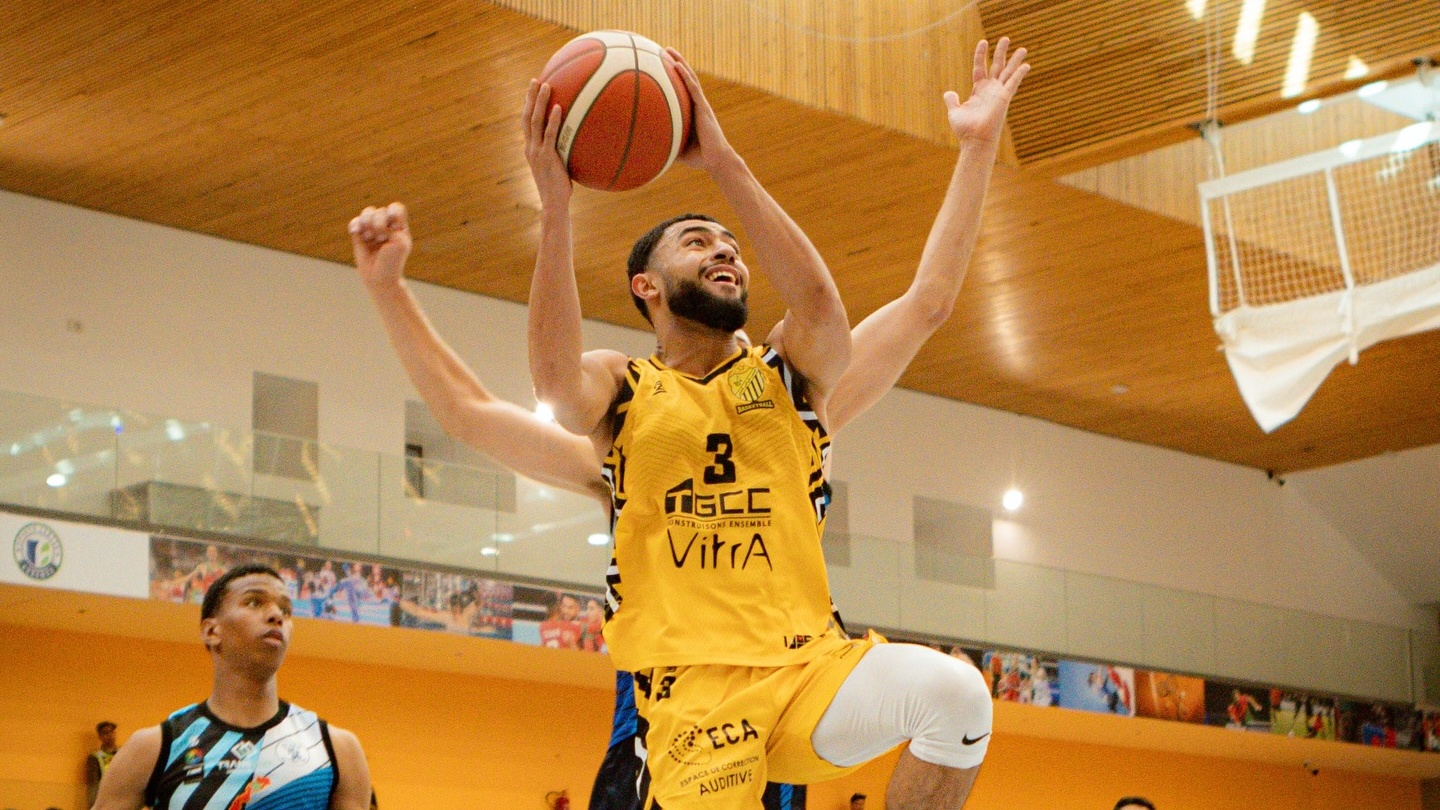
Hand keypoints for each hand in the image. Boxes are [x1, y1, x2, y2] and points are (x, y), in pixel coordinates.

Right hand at [349, 202, 412, 286]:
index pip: (396, 208)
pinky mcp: (359, 236)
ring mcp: (371, 230)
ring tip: (370, 237)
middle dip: (379, 224)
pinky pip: (354, 222)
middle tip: (382, 239)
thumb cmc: (393, 262)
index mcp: (399, 227)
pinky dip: (355, 226)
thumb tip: (371, 220)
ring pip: (367, 212)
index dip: (392, 213)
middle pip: (380, 210)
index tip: (394, 226)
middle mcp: (386, 226)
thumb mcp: (399, 242)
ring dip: (368, 223)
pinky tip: (357, 234)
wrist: (379, 278)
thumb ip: (391, 225)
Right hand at [522, 79, 571, 205]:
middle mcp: (530, 147)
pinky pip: (549, 134)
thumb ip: (563, 153)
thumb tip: (579, 143)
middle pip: (526, 117)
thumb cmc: (559, 188)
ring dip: (539, 102)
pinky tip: (560, 107)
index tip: (532, 91)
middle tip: (535, 80)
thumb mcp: (559, 167)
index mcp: (531, 149)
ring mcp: (536, 151)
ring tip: (545, 85)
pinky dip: (553, 119)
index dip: (527, 106)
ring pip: (534, 121)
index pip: (526, 123)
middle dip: (529, 97)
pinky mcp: (546, 157)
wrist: (553, 204)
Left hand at [665, 48, 735, 172]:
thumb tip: (646, 147)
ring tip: (669, 49)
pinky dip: (685, 75)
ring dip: (680, 62)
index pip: (683, 89)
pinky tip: (676, 65)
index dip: (675, 76)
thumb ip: (665, 142)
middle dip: (677, 62)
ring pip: (690, 78)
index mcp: (693, 112)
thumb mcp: (677, 148)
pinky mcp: (704, 108)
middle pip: (686, 78)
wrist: (717, 161)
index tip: (663, 65)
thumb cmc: (699, 157)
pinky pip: (693, 88)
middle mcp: (698, 104)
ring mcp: (701, 105)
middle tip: (664, 50)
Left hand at [945, 37, 1028, 144]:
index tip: (983, 42)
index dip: (980, 55)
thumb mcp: (955, 111)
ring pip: (1008, 71)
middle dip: (1001, 52)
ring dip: (1015, 60)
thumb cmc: (965, 129)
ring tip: (1023, 48)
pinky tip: (1026, 65)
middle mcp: (990, 90)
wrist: (974, 140)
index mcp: (979, 90)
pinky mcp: (1004, 98)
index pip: (980, 68)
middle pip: (996, 66)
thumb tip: (948, 93)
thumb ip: (952, 101)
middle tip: (1006, 38)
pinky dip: (1019, 74)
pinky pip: (1013, 83)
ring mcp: (998, 93)